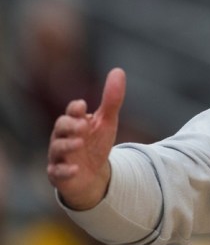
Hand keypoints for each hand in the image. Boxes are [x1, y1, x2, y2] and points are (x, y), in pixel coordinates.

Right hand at [47, 68, 125, 209]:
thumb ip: (111, 99)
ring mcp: (59, 155)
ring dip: (67, 145)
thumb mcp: (107, 121)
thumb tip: (118, 70)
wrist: (93, 175)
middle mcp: (62, 137)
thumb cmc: (96, 143)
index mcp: (74, 122)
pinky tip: (75, 169)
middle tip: (83, 126)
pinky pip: (57, 172)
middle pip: (60, 127)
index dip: (75, 109)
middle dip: (69, 125)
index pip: (71, 112)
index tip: (83, 106)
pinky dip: (64, 170)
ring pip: (57, 148)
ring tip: (80, 143)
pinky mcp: (58, 174)